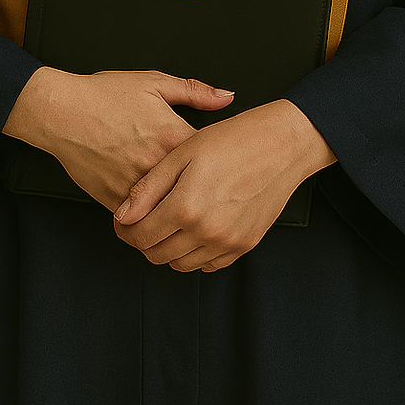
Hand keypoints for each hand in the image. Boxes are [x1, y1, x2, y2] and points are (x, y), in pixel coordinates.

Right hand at [3, 67, 234, 211]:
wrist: (62, 112)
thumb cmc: (105, 95)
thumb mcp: (154, 83)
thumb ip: (194, 92)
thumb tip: (226, 97)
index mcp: (172, 136)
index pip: (212, 158)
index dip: (222, 162)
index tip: (225, 163)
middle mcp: (156, 166)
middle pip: (194, 189)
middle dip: (204, 191)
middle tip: (212, 192)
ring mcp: (135, 187)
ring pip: (168, 210)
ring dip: (178, 209)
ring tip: (190, 209)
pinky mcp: (115, 201)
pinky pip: (141, 218)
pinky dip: (151, 216)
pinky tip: (159, 213)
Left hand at [112, 100, 335, 272]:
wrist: (281, 144)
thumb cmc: (235, 139)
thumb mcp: (183, 152)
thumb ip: (149, 187)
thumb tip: (124, 215)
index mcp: (187, 206)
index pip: (140, 236)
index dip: (124, 229)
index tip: (122, 220)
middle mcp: (207, 231)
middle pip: (157, 255)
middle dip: (142, 240)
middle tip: (141, 220)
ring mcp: (227, 242)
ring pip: (180, 265)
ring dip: (167, 248)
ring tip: (168, 221)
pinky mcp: (244, 245)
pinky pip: (208, 265)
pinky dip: (194, 253)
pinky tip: (193, 229)